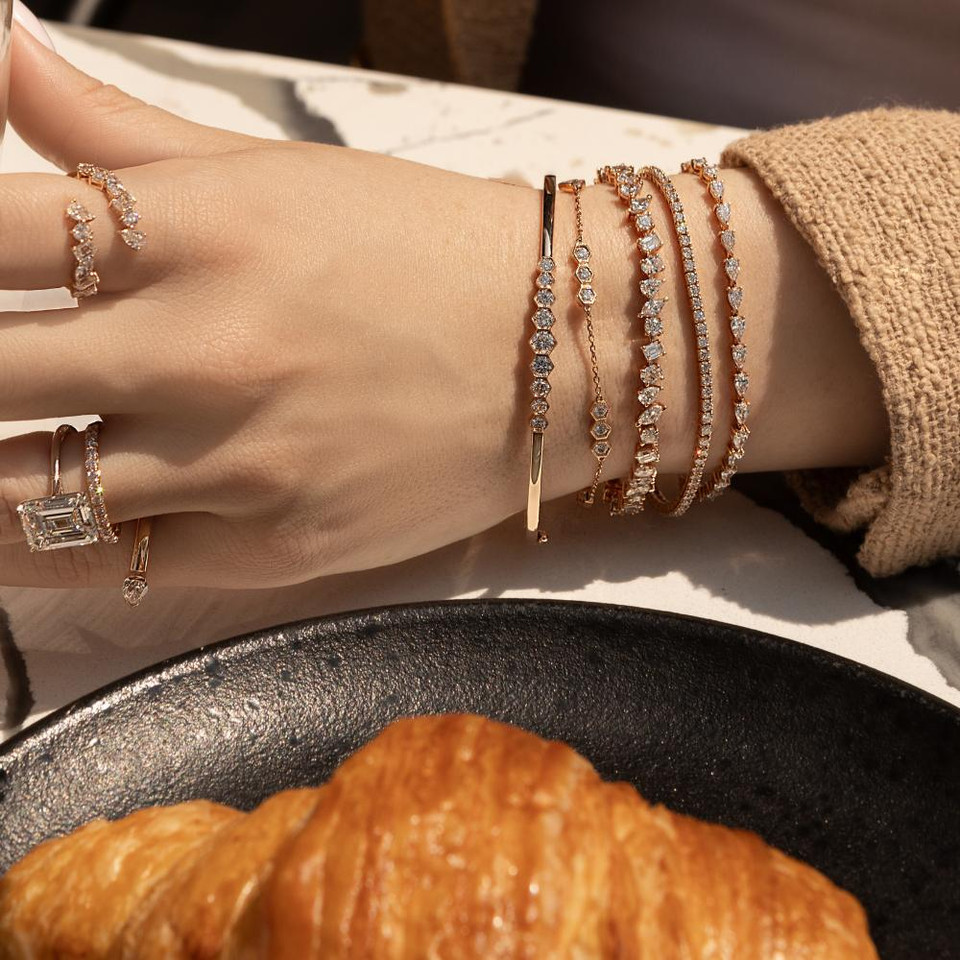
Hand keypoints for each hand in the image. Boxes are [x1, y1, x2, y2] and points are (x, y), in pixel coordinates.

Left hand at [0, 24, 541, 587]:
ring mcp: (241, 461)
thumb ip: (117, 127)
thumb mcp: (274, 171)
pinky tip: (19, 527)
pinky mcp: (273, 547)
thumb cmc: (424, 252)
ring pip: (23, 492)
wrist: (558, 353)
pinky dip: (35, 550)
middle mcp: (210, 348)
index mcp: (201, 229)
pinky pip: (109, 562)